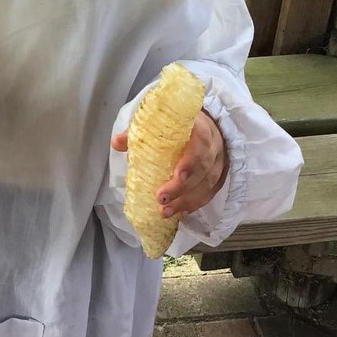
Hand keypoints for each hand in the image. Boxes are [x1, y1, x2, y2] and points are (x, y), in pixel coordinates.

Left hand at [112, 109, 228, 218]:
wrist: (209, 127)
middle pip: (203, 168)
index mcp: (199, 128)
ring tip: (165, 212)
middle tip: (161, 199)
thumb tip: (117, 142)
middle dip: (182, 187)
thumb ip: (141, 132)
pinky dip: (194, 205)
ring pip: (207, 184)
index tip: (177, 175)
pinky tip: (180, 213)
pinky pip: (210, 194)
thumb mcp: (164, 123)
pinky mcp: (218, 177)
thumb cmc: (181, 126)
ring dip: (186, 201)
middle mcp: (213, 146)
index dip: (191, 161)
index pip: (201, 143)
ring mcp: (218, 163)